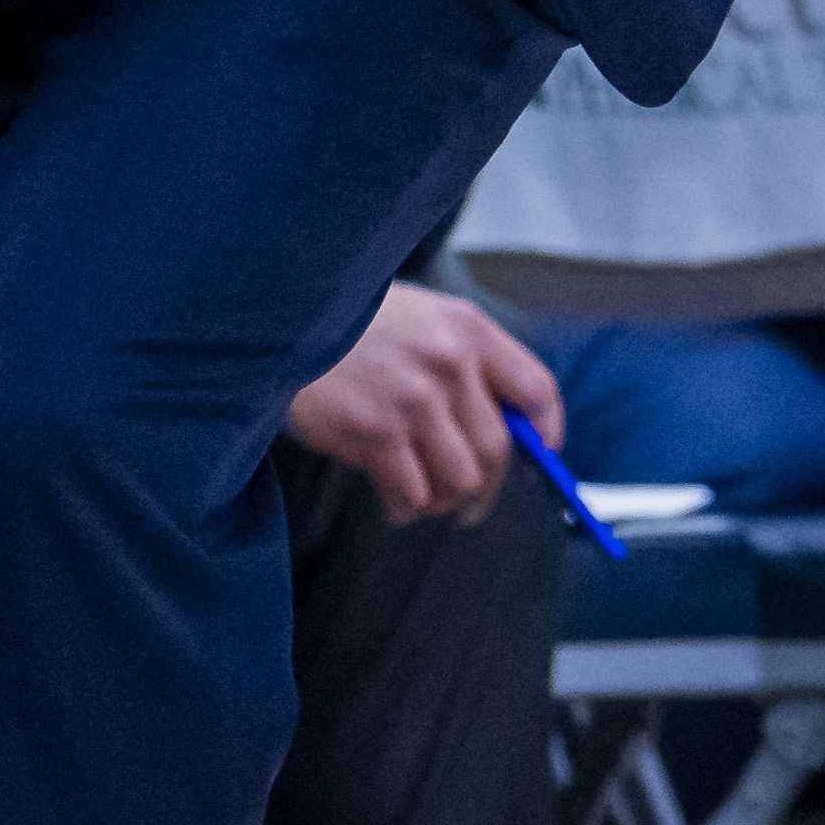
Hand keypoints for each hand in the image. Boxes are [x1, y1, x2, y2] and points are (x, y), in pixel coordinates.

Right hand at [285, 281, 558, 523]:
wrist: (280, 322)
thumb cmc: (348, 324)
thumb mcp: (419, 316)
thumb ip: (463, 358)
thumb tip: (505, 423)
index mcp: (466, 329)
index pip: (534, 389)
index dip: (545, 431)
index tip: (540, 453)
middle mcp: (448, 363)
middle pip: (499, 449)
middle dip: (488, 488)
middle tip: (470, 504)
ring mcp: (413, 400)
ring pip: (461, 480)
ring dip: (444, 500)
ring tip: (421, 494)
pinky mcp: (376, 433)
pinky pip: (412, 495)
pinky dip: (404, 508)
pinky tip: (390, 497)